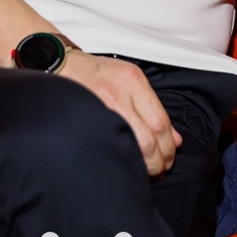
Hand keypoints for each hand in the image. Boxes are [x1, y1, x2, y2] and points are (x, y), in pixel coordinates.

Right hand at [59, 51, 181, 176]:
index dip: (168, 147)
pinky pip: (111, 145)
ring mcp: (101, 108)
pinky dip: (123, 159)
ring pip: (133, 147)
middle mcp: (119, 94)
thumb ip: (152, 107)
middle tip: (160, 169)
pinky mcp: (87, 118)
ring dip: (145, 165)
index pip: (161, 122)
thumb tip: (174, 139)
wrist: (62, 66)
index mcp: (133, 81)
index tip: (169, 156)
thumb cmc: (95, 73)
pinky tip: (125, 165)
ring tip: (147, 171)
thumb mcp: (129, 79)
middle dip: (159, 161)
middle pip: (149, 140)